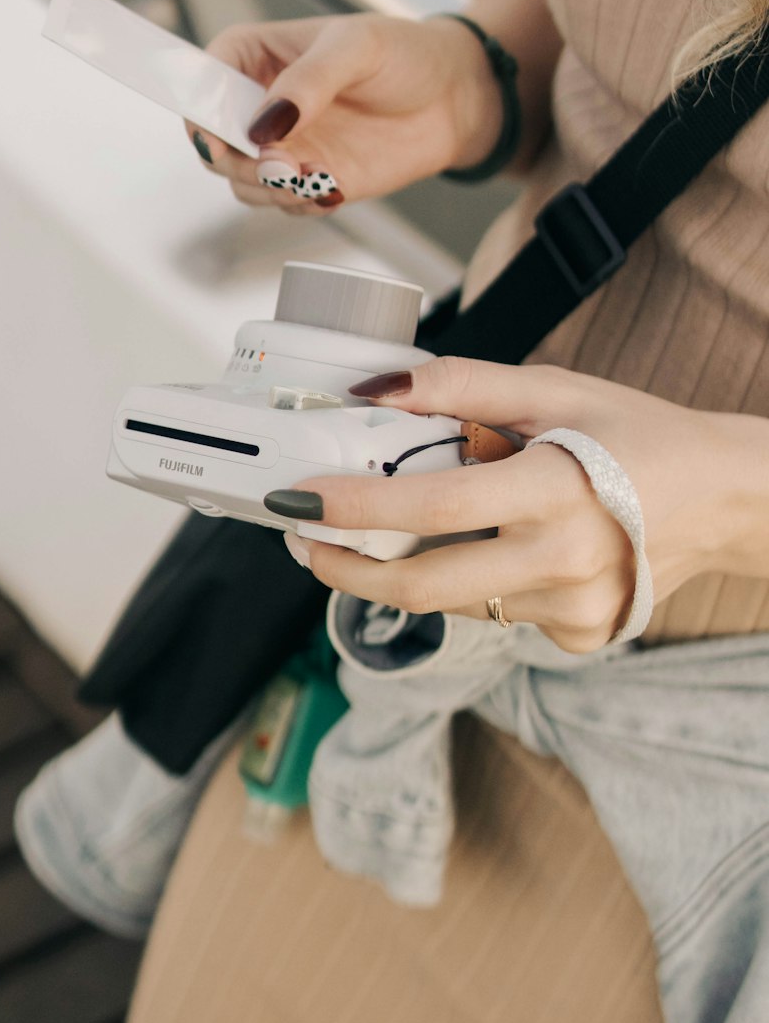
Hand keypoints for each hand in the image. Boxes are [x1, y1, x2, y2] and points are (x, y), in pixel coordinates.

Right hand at [184, 12, 500, 211]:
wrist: (454, 97)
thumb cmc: (404, 53)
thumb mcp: (356, 47)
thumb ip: (308, 82)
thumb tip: (264, 126)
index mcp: (253, 56)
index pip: (200, 85)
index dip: (199, 115)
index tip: (219, 141)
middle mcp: (257, 105)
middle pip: (213, 146)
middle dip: (239, 164)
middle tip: (280, 167)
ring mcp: (280, 147)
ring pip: (242, 184)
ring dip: (271, 190)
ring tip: (315, 177)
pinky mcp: (307, 180)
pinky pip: (282, 205)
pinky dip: (301, 204)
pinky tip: (333, 188)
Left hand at [267, 357, 731, 652]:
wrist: (725, 500)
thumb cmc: (637, 435)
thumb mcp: (555, 389)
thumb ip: (462, 384)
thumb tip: (375, 387)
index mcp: (556, 488)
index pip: (433, 506)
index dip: (355, 508)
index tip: (297, 501)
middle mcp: (563, 561)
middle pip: (423, 585)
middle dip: (346, 567)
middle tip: (305, 541)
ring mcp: (572, 610)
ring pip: (457, 598)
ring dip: (421, 563)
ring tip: (435, 519)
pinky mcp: (576, 638)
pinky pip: (496, 613)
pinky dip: (480, 580)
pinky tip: (512, 548)